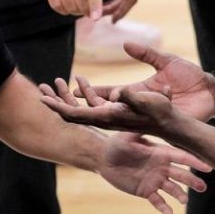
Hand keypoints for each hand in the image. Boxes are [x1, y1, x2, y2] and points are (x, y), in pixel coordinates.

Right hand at [40, 0, 127, 18]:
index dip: (94, 5)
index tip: (96, 17)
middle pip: (81, 2)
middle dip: (89, 11)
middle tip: (93, 10)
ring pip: (69, 6)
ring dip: (78, 11)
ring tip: (83, 6)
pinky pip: (56, 5)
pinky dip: (65, 10)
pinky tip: (71, 6)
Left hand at [41, 74, 192, 139]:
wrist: (173, 125)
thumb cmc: (161, 111)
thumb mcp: (146, 101)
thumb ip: (130, 97)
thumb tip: (115, 94)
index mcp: (107, 116)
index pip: (76, 113)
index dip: (58, 107)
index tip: (41, 99)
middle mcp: (105, 118)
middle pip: (74, 113)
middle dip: (58, 103)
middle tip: (41, 92)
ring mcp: (109, 117)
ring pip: (82, 110)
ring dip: (68, 100)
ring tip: (57, 88)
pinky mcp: (116, 114)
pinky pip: (92, 107)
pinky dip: (83, 98)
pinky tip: (80, 91)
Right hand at [74, 42, 214, 121]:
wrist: (211, 91)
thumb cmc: (190, 78)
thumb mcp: (165, 62)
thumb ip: (146, 53)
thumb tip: (124, 44)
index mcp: (137, 92)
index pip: (107, 94)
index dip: (90, 92)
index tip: (71, 89)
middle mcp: (138, 106)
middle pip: (105, 109)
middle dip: (84, 106)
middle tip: (62, 102)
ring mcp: (148, 114)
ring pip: (118, 116)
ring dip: (101, 110)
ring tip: (83, 107)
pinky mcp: (160, 117)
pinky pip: (141, 114)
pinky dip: (129, 107)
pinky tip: (116, 102)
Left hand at [99, 132, 209, 213]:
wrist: (104, 159)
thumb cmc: (116, 143)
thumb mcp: (128, 135)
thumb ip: (140, 130)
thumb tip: (149, 117)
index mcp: (160, 153)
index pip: (180, 157)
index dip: (194, 162)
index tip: (207, 167)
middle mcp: (161, 167)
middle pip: (181, 174)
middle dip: (192, 181)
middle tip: (203, 187)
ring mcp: (155, 180)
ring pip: (172, 189)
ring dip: (180, 195)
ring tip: (185, 201)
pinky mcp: (146, 191)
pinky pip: (158, 201)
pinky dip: (164, 208)